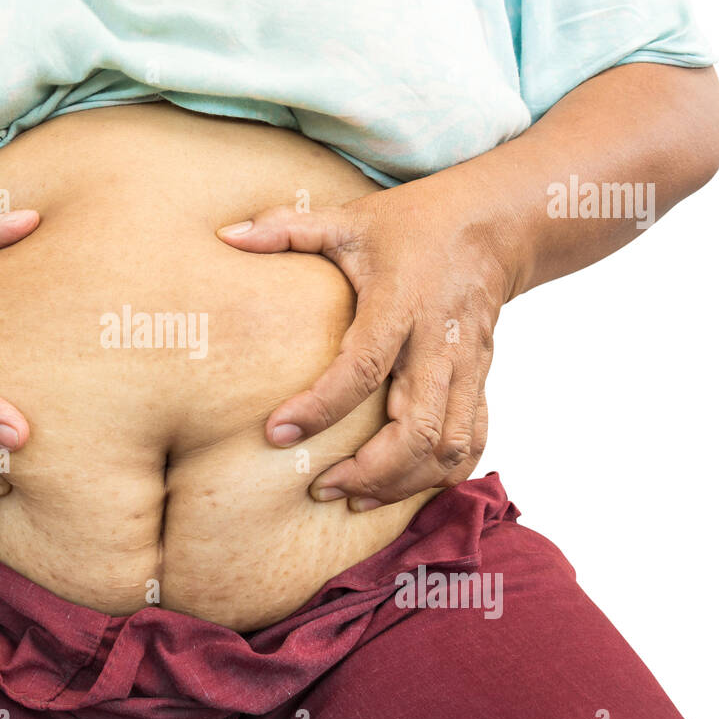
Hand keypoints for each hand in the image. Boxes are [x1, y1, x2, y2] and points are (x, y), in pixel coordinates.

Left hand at [217, 183, 516, 510]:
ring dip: (403, 483)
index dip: (320, 408)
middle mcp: (439, 343)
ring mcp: (467, 367)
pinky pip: (474, 443)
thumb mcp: (348, 220)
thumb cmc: (411, 224)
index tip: (275, 434)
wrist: (494, 223)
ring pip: (449, 447)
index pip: (362, 368)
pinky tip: (400, 488)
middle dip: (369, 471)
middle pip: (417, 430)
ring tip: (352, 498)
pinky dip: (442, 476)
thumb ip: (286, 230)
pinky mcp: (481, 381)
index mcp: (401, 305)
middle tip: (319, 488)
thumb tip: (224, 235)